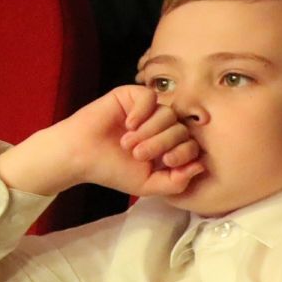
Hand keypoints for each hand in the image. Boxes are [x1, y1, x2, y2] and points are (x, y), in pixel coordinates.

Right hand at [0, 84, 202, 199]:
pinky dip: (142, 112)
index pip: (192, 144)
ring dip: (149, 131)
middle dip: (162, 144)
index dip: (183, 153)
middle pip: (181, 128)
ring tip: (128, 143)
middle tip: (138, 154)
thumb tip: (201, 166)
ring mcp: (146, 110)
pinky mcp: (131, 96)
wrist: (80, 156)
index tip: (165, 163)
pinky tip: (127, 124)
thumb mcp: (147, 185)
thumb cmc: (110, 170)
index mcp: (166, 146)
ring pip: (167, 113)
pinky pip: (150, 97)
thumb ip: (176, 183)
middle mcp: (160, 126)